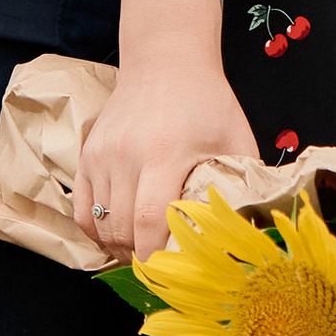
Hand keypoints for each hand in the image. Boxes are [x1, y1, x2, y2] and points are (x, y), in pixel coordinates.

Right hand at [75, 57, 260, 265]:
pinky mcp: (86, 156)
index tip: (172, 273)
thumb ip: (243, 181)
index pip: (149, 219)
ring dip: (120, 248)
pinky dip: (97, 232)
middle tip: (162, 269)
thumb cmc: (206, 101)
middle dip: (140, 258)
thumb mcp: (235, 137)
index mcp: (165, 153)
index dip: (157, 255)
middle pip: (122, 228)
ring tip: (143, 255)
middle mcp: (125, 156)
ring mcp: (100, 156)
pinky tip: (117, 238)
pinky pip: (81, 210)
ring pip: (100, 223)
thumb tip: (254, 226)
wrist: (165, 62)